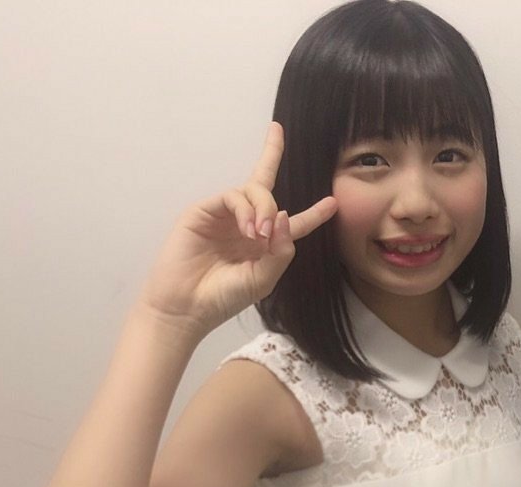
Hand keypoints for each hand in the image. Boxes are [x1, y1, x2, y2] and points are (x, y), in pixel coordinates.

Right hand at [139, 122, 337, 337]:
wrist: (186, 307)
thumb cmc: (222, 298)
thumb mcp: (263, 279)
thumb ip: (281, 251)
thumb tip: (284, 213)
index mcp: (262, 246)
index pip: (291, 224)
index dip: (313, 214)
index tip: (333, 204)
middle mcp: (244, 225)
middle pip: (263, 183)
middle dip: (272, 154)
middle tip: (278, 145)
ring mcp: (224, 217)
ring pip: (253, 190)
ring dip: (263, 207)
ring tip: (259, 233)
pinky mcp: (204, 211)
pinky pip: (233, 197)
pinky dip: (246, 210)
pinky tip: (248, 230)